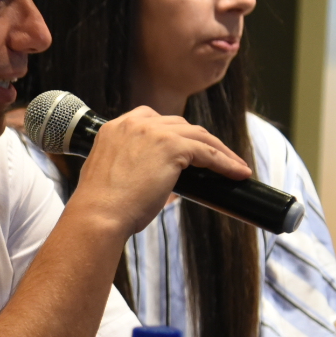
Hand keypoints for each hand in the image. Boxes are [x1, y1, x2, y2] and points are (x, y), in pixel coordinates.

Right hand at [71, 106, 250, 234]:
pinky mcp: (173, 147)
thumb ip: (128, 164)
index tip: (186, 146)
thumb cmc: (100, 206)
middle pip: (179, 125)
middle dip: (200, 141)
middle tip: (215, 159)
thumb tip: (158, 178)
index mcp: (114, 128)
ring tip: (235, 167)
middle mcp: (134, 124)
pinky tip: (237, 173)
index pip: (153, 120)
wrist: (98, 215)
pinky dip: (226, 163)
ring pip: (199, 136)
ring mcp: (154, 132)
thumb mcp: (109, 174)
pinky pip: (208, 152)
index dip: (173, 132)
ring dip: (220, 151)